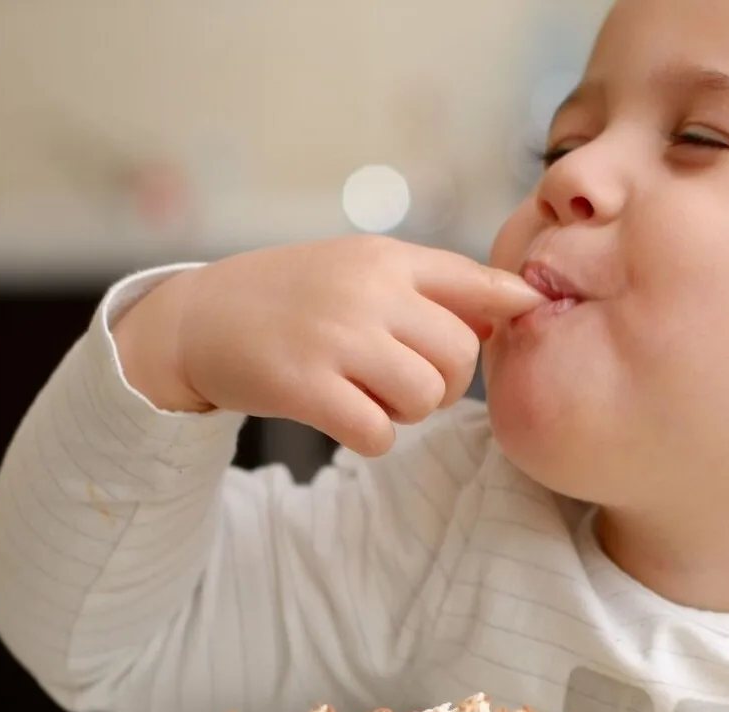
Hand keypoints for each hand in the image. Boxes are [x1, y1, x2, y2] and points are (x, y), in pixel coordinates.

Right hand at [113, 236, 543, 456]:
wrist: (199, 318)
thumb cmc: (293, 297)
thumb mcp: (359, 269)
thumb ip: (433, 286)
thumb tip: (514, 307)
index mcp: (385, 258)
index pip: (475, 279)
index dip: (512, 303)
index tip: (529, 314)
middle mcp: (365, 291)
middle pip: (458, 356)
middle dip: (442, 382)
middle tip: (403, 380)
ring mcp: (334, 338)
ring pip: (424, 398)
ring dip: (406, 412)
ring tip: (368, 394)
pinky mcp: (304, 385)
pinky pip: (379, 432)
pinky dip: (372, 437)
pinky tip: (345, 417)